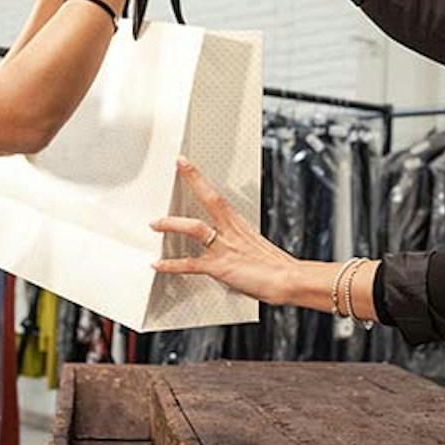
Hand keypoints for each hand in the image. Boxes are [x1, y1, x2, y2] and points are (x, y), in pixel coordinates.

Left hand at [151, 157, 296, 303]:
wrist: (288, 280)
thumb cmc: (277, 268)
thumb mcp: (256, 250)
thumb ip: (238, 247)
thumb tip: (231, 253)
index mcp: (240, 225)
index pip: (217, 196)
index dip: (200, 179)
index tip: (186, 164)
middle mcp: (232, 232)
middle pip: (210, 199)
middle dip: (193, 181)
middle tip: (178, 167)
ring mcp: (225, 247)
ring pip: (195, 227)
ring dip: (173, 223)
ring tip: (156, 223)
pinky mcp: (220, 266)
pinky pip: (190, 264)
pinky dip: (171, 264)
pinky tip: (158, 264)